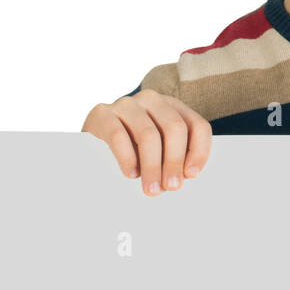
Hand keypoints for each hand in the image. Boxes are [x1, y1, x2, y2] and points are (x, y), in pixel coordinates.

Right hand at [82, 91, 212, 195]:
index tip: (192, 175)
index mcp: (172, 107)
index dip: (199, 151)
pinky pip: (118, 136)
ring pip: (148, 134)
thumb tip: (184, 178)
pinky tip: (130, 174)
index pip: (197, 126)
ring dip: (152, 166)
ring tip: (151, 189)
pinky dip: (127, 158)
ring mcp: (126, 104)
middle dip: (174, 161)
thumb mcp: (158, 148)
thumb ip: (173, 157)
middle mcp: (152, 100)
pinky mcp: (102, 114)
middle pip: (174, 128)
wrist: (90, 139)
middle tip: (171, 187)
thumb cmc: (132, 147)